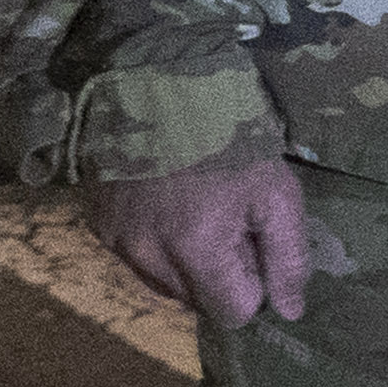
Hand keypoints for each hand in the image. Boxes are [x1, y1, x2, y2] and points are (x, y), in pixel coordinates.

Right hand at [87, 145, 311, 326]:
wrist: (153, 73)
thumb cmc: (225, 129)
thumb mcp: (276, 188)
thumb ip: (287, 257)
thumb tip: (289, 312)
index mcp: (197, 251)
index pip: (234, 313)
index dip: (254, 282)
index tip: (252, 238)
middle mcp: (148, 257)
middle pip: (197, 302)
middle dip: (219, 274)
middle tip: (225, 218)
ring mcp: (117, 240)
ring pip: (163, 284)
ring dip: (183, 262)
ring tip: (191, 207)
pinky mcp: (97, 221)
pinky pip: (134, 256)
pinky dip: (152, 241)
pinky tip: (160, 199)